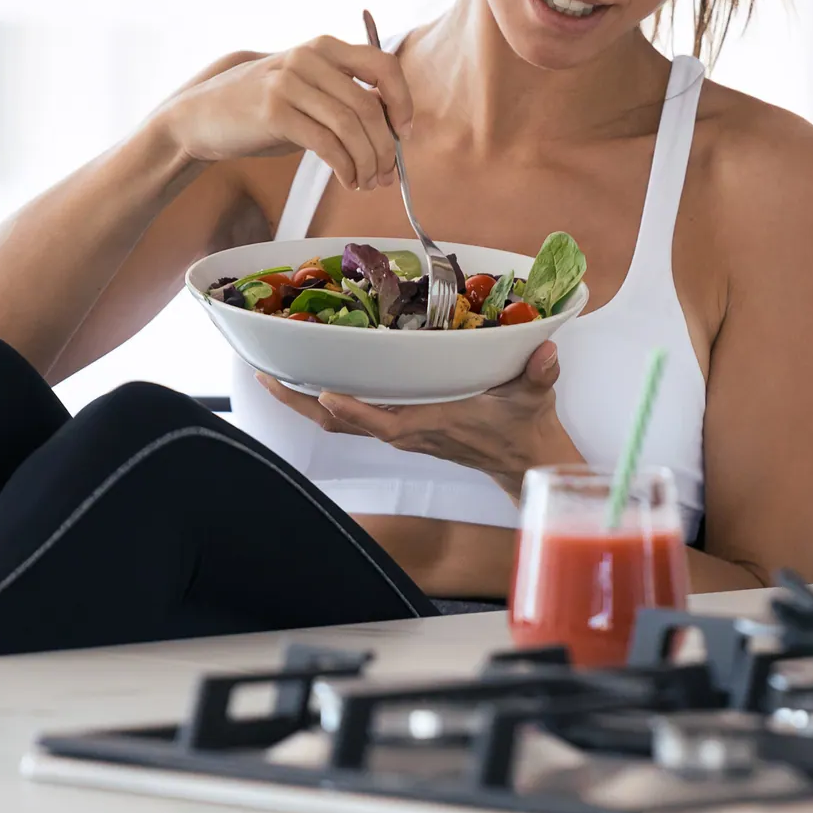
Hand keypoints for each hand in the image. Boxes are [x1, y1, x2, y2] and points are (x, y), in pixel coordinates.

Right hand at [154, 36, 415, 191]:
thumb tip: (394, 133)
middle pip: (369, 106)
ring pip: (351, 128)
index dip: (402, 100)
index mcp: (325, 47)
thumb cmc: (264, 108)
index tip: (405, 132)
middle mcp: (309, 58)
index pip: (383, 65)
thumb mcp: (307, 89)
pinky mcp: (274, 112)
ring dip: (368, 163)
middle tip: (387, 175)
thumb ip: (345, 97)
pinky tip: (348, 179)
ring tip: (367, 182)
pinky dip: (346, 167)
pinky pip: (327, 144)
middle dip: (386, 147)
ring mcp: (290, 82)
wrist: (204, 115)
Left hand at [255, 341, 583, 496]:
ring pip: (342, 423)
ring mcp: (401, 432)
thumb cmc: (525, 427)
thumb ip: (540, 373)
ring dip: (305, 403)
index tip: (324, 391)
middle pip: (343, 424)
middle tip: (266, 376)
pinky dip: (326, 403)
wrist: (524, 461)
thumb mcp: (536, 395)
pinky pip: (353, 419)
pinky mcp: (401, 428)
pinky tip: (309, 382)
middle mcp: (409, 431)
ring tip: (272, 376)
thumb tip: (546, 352)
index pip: (386, 422)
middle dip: (302, 403)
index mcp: (435, 424)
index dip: (354, 410)